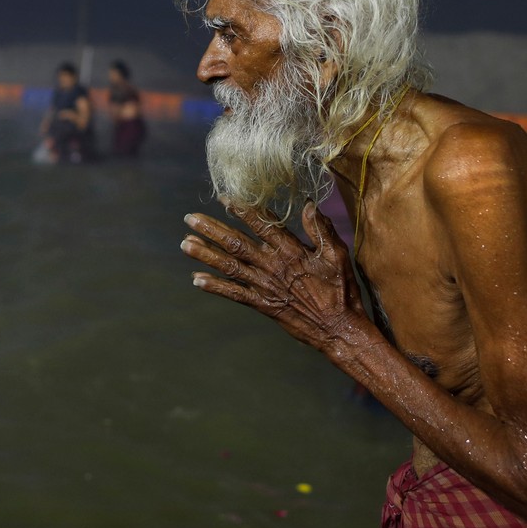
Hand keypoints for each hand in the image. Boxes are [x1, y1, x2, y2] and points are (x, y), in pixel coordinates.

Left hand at [181, 201, 368, 353]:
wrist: (338, 329)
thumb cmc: (341, 290)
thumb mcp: (337, 255)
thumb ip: (321, 229)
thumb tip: (309, 204)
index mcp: (291, 251)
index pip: (262, 225)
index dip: (242, 210)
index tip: (224, 198)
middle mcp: (273, 266)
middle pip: (236, 244)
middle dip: (212, 230)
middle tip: (190, 218)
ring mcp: (265, 287)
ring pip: (229, 267)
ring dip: (205, 255)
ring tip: (185, 243)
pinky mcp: (263, 305)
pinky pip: (234, 294)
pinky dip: (214, 287)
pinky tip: (196, 279)